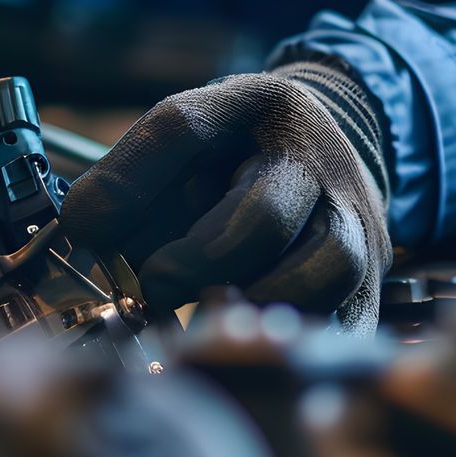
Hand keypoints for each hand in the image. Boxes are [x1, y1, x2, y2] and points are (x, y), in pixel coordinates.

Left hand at [61, 65, 390, 331]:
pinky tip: (243, 347)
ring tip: (202, 319)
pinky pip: (348, 326)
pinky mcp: (371, 288)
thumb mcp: (185, 144)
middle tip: (154, 286)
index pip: (184, 129)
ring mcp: (358, 226)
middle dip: (196, 261)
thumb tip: (84, 231)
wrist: (334, 159)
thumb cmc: (240, 159)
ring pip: (329, 268)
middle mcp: (317, 163)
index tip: (86, 228)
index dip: (128, 182)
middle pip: (264, 215)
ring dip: (252, 305)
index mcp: (259, 109)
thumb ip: (130, 178)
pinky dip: (291, 346)